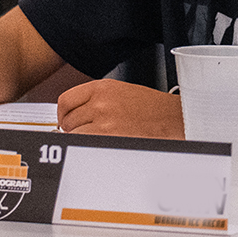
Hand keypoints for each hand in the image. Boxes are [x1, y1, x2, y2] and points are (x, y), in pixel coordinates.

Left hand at [57, 79, 184, 137]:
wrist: (173, 118)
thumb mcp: (120, 92)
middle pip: (67, 120)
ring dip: (80, 140)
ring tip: (96, 140)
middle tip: (85, 134)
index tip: (66, 122)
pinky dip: (87, 149)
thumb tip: (75, 114)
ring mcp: (104, 120)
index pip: (65, 100)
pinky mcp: (109, 137)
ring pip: (73, 134)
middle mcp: (100, 102)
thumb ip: (96, 99)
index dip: (63, 115)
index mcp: (102, 88)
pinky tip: (100, 146)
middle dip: (73, 129)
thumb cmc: (152, 108)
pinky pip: (84, 145)